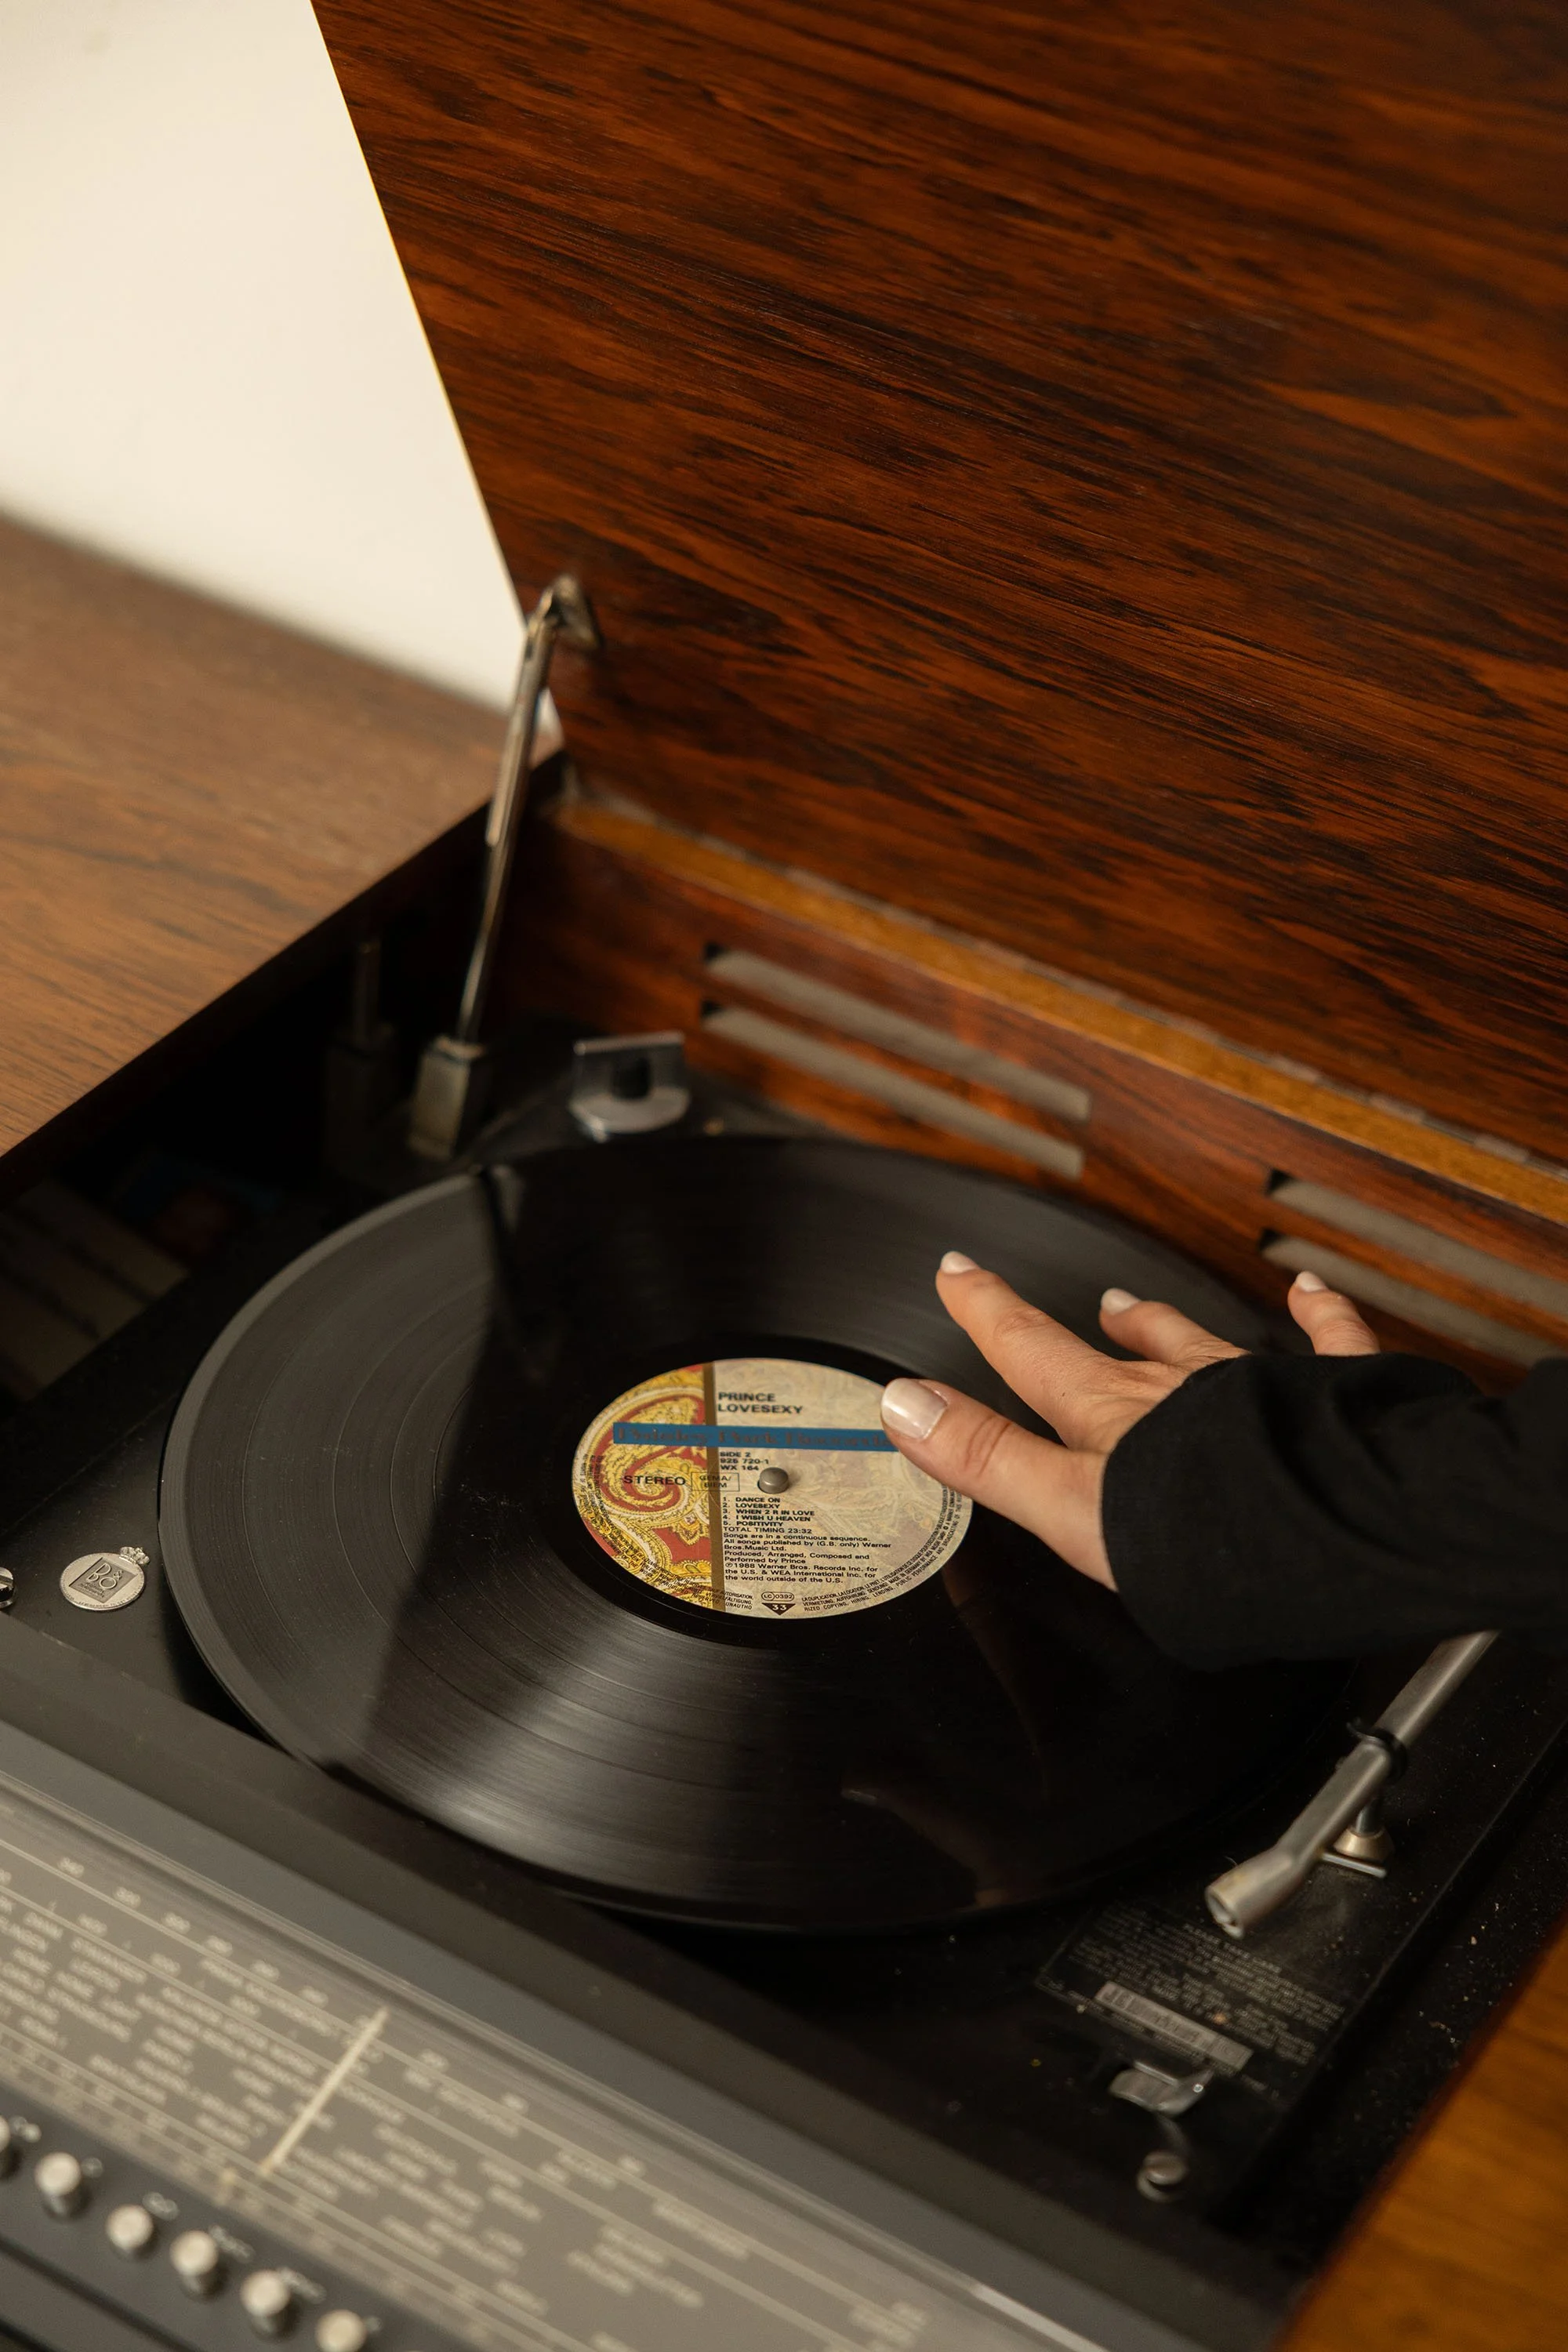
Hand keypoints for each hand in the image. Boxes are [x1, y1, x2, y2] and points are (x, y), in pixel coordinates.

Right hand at [879, 1254, 1378, 1587]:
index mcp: (1112, 1415)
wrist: (1338, 1529)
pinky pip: (1327, 1344)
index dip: (988, 1313)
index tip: (957, 1275)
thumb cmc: (1210, 1533)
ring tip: (1136, 1307)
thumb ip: (989, 1459)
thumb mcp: (1071, 1508)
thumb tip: (905, 1405)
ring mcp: (1257, 1391)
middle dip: (1066, 1323)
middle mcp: (1179, 1387)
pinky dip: (1319, 1315)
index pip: (1032, 1353)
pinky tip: (1315, 1292)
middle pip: (1111, 1348)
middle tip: (1034, 1296)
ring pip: (1200, 1343)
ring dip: (1163, 1323)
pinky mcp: (1333, 1401)